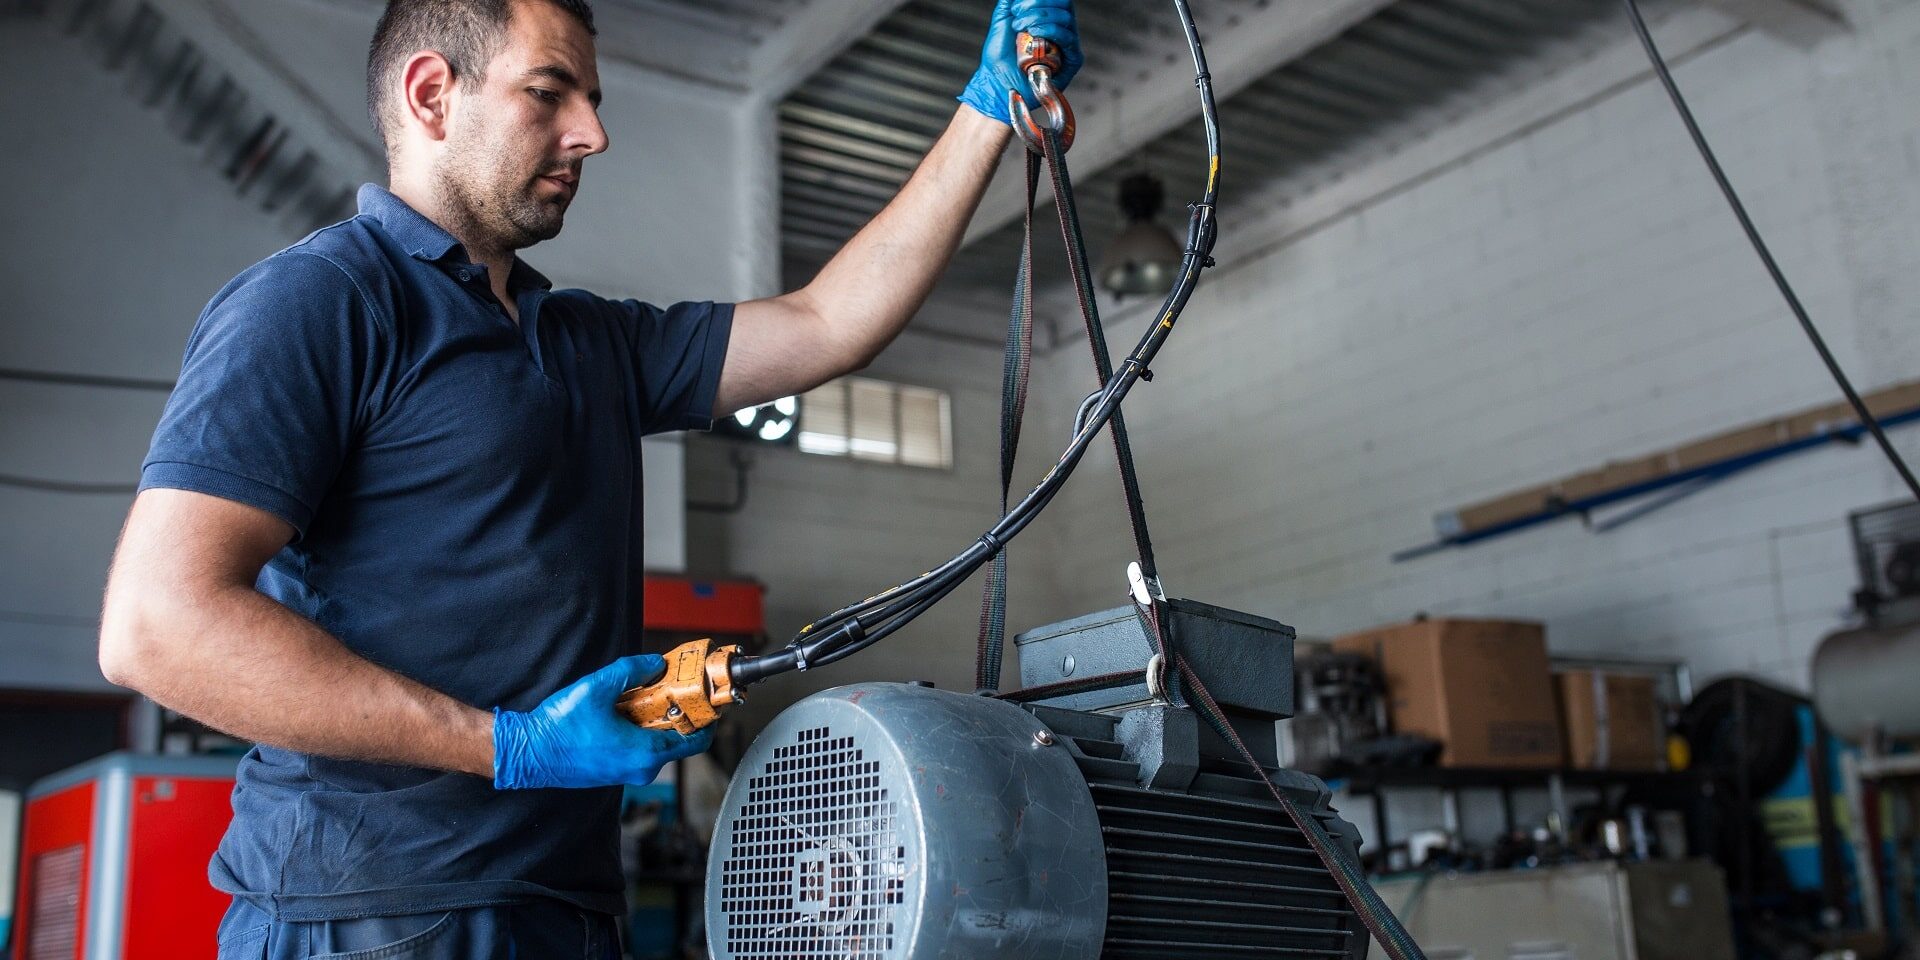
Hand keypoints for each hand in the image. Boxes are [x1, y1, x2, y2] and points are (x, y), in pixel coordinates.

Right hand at [492, 655, 712, 788]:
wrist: (528, 753)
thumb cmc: (558, 729)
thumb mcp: (598, 687)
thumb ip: (632, 671)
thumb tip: (655, 664)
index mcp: (646, 752)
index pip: (697, 739)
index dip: (707, 717)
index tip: (708, 698)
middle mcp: (642, 768)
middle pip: (677, 738)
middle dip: (676, 710)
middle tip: (667, 686)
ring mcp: (629, 772)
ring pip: (657, 741)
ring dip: (655, 718)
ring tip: (638, 695)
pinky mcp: (616, 770)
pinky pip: (640, 747)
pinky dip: (639, 728)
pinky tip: (622, 711)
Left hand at [958, 0, 1080, 124]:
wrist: (997, 85)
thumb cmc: (1000, 60)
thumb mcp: (1001, 23)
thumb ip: (1009, 3)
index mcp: (1048, 21)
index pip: (1055, 0)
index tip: (1016, 7)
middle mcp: (1060, 31)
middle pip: (1063, 5)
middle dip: (1038, 5)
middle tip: (1017, 15)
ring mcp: (1067, 46)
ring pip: (1065, 18)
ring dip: (1040, 17)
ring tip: (1020, 27)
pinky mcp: (1071, 61)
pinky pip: (1068, 38)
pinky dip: (1051, 30)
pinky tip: (1035, 33)